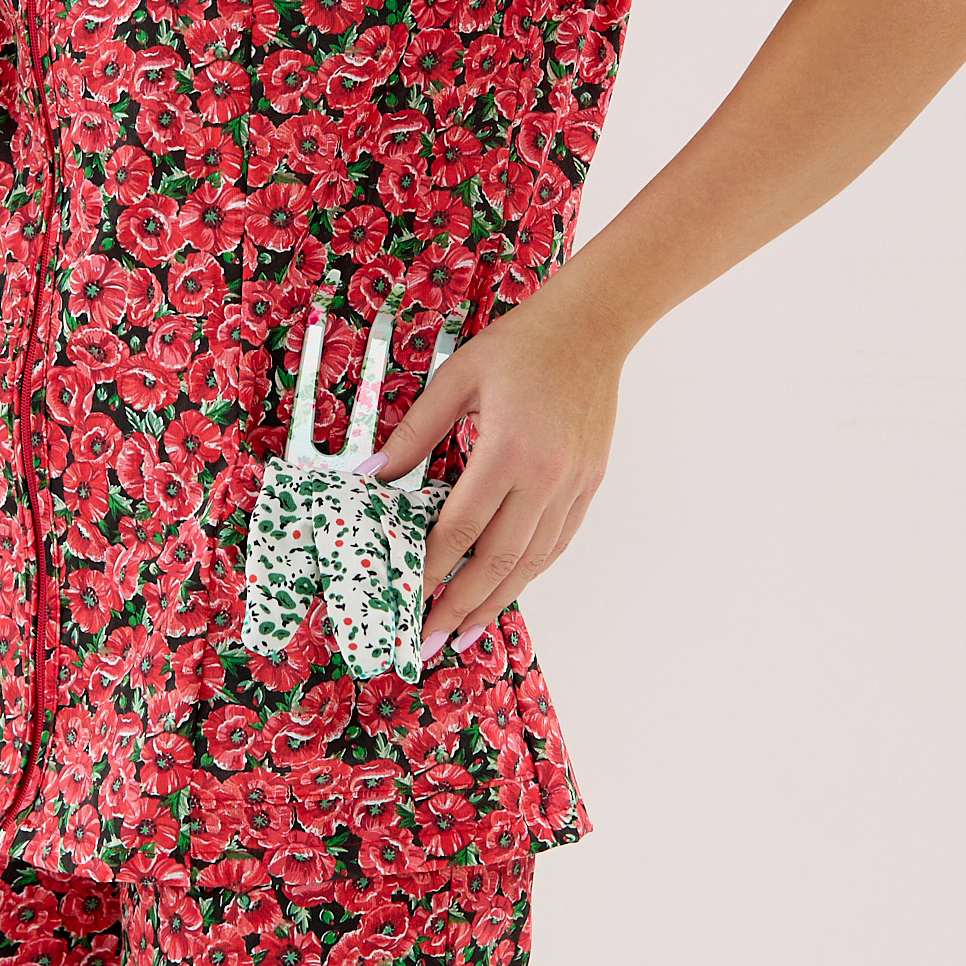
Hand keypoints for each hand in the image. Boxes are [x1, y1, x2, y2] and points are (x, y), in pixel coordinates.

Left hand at [365, 270, 628, 660]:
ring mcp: (573, 485)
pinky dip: (529, 573)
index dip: (431, 567)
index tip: (405, 595)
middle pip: (498, 560)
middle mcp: (546, 477)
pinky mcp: (590, 485)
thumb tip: (372, 476)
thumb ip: (414, 433)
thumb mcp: (456, 379)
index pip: (461, 526)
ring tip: (464, 632)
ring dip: (496, 601)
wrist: (593, 327)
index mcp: (508, 450)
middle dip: (459, 605)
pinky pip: (557, 543)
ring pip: (532, 562)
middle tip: (429, 639)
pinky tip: (505, 591)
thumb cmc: (521, 345)